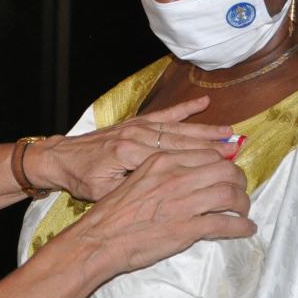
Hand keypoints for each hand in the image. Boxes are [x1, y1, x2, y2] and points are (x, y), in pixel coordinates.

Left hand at [26, 96, 235, 201]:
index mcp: (130, 153)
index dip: (201, 163)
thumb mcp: (105, 192)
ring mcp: (136, 127)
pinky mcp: (134, 123)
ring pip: (177, 128)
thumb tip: (164, 193)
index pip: (173, 158)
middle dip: (211, 146)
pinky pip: (164, 115)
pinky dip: (185, 110)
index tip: (224, 167)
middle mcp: (137, 135)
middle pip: (181, 141)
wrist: (60, 159)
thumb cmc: (81, 180)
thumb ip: (133, 188)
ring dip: (205, 131)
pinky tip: (203, 104)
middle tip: (238, 151)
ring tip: (230, 133)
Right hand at [62, 146, 253, 279]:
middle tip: (241, 191)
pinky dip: (241, 226)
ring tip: (244, 211)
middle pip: (225, 171)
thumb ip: (164, 173)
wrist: (99, 239)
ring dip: (243, 204)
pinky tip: (246, 228)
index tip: (230, 173)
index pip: (208, 154)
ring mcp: (182, 203)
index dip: (225, 164)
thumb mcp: (138, 179)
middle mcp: (175, 177)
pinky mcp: (186, 228)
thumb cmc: (114, 213)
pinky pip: (225, 224)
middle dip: (240, 182)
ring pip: (230, 195)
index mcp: (162, 161)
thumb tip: (188, 175)